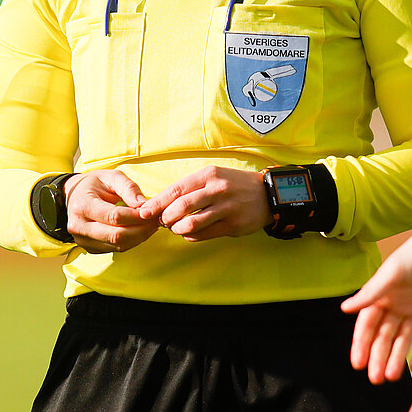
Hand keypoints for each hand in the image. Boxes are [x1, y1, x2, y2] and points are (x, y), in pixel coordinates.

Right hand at [64, 170, 158, 252]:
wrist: (73, 196)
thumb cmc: (94, 184)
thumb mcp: (111, 176)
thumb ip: (128, 187)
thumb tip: (144, 204)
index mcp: (82, 205)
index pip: (114, 216)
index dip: (136, 216)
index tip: (151, 212)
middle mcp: (79, 226)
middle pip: (116, 235)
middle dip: (141, 230)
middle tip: (156, 221)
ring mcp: (82, 240)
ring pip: (117, 245)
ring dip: (139, 237)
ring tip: (151, 225)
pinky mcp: (89, 248)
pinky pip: (115, 249)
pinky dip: (131, 242)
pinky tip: (140, 231)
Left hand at [140, 165, 268, 241]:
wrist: (267, 194)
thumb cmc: (233, 184)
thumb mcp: (213, 177)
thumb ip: (190, 188)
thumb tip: (163, 203)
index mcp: (208, 175)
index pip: (176, 190)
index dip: (157, 203)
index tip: (144, 212)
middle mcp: (217, 190)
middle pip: (181, 207)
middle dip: (165, 217)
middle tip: (162, 222)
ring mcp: (226, 208)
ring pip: (191, 223)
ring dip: (177, 229)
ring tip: (176, 228)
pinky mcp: (233, 225)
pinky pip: (204, 234)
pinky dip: (191, 236)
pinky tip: (190, 233)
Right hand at [341, 207, 411, 382]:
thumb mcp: (396, 269)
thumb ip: (373, 291)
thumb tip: (345, 309)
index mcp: (386, 291)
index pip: (369, 322)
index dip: (362, 342)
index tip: (357, 363)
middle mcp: (402, 301)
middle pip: (386, 335)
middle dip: (379, 356)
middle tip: (375, 378)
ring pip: (406, 339)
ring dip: (398, 357)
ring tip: (392, 376)